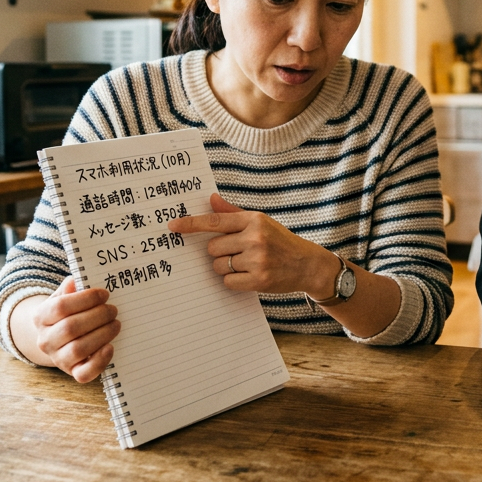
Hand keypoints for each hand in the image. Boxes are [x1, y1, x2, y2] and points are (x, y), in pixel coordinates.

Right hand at [30, 276, 119, 383]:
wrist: (59, 339)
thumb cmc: (67, 314)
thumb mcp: (63, 297)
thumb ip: (69, 289)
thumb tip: (75, 281)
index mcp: (41, 317)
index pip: (60, 307)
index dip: (85, 299)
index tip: (105, 294)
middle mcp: (45, 340)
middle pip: (70, 328)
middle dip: (98, 316)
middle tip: (113, 310)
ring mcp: (58, 359)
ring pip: (78, 349)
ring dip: (102, 335)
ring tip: (116, 324)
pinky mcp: (72, 372)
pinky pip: (84, 374)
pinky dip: (99, 361)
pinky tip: (110, 347)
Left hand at [167, 194, 340, 297]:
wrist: (308, 264)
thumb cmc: (280, 241)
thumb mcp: (260, 222)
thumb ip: (233, 214)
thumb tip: (211, 199)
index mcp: (253, 220)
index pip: (215, 221)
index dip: (191, 224)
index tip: (173, 226)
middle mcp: (255, 237)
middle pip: (213, 248)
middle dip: (219, 252)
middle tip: (237, 253)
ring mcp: (257, 259)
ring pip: (219, 266)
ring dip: (226, 267)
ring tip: (247, 264)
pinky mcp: (259, 279)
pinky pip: (228, 282)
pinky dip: (234, 281)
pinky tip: (250, 276)